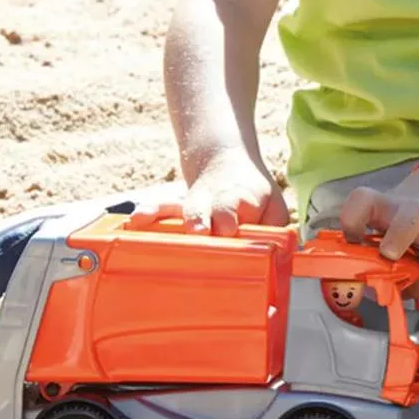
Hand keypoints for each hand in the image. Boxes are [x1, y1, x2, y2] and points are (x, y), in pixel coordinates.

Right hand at [132, 151, 289, 235]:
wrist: (226, 162)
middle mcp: (213, 199)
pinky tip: (133, 221)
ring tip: (145, 219)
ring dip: (162, 213)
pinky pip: (160, 209)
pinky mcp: (176, 208)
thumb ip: (276, 230)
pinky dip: (146, 214)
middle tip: (197, 231)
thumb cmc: (254, 196)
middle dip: (199, 220)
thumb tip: (284, 257)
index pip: (233, 209)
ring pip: (175, 206)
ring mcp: (192, 203)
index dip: (229, 222)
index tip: (227, 232)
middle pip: (202, 209)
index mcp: (240, 198)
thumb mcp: (274, 208)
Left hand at [340, 164, 418, 300]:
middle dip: (398, 242)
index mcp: (388, 204)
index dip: (352, 221)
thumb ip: (367, 241)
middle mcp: (417, 211)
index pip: (363, 201)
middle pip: (410, 220)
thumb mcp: (385, 214)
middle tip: (389, 259)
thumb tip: (350, 282)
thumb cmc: (409, 210)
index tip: (351, 239)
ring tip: (410, 292)